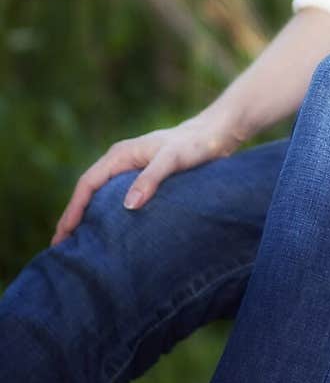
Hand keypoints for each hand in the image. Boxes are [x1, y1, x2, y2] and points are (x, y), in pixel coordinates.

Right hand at [50, 108, 245, 245]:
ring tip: (79, 244)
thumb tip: (128, 206)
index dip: (73, 210)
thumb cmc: (195, 145)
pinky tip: (109, 231)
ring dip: (88, 217)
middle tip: (61, 248)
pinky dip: (106, 214)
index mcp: (120, 155)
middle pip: (89, 191)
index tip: (62, 236)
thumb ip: (151, 178)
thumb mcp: (173, 160)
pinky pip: (116, 198)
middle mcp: (122, 161)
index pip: (87, 184)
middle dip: (73, 217)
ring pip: (101, 195)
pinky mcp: (144, 177)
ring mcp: (132, 169)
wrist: (215, 134)